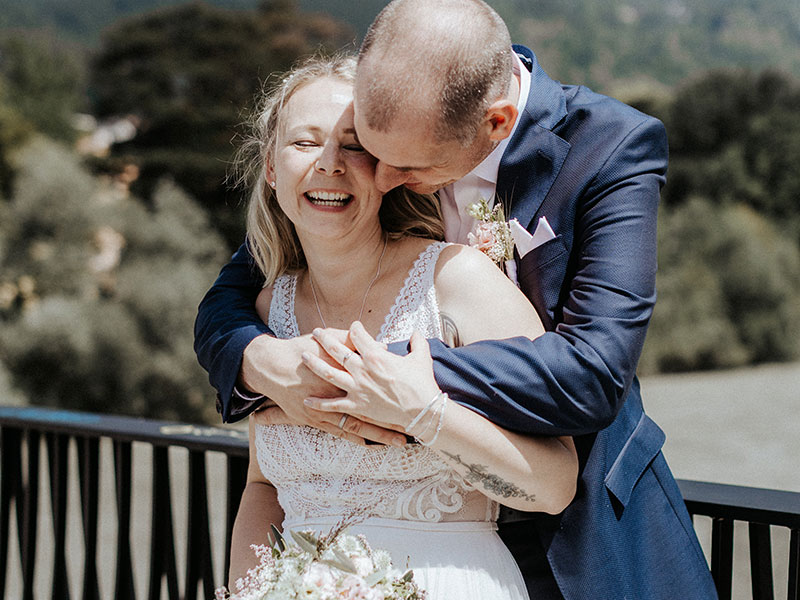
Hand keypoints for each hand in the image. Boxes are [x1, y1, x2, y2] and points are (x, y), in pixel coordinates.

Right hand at [241, 333, 406, 445]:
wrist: (272, 366)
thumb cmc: (301, 349)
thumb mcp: (328, 339)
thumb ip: (355, 341)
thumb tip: (383, 345)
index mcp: (344, 371)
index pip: (374, 382)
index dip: (394, 390)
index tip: (415, 396)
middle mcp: (337, 392)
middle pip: (371, 408)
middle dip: (392, 419)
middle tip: (413, 429)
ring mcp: (327, 407)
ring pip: (359, 424)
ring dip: (379, 434)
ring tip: (399, 442)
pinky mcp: (315, 418)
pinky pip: (338, 431)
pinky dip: (354, 439)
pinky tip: (369, 445)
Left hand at [302, 322, 440, 431]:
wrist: (422, 411)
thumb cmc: (422, 384)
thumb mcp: (422, 358)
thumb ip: (418, 342)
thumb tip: (416, 332)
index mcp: (376, 355)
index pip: (358, 334)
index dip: (355, 328)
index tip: (353, 326)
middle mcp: (362, 369)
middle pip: (337, 350)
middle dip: (325, 339)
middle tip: (316, 332)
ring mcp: (357, 388)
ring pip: (329, 373)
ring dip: (314, 364)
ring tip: (304, 356)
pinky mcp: (357, 406)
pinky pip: (333, 405)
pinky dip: (319, 403)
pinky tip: (306, 399)